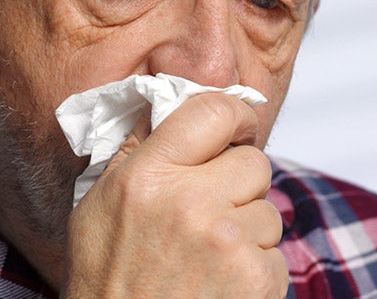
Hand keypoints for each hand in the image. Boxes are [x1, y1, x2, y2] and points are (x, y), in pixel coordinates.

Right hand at [62, 93, 287, 297]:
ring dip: (248, 231)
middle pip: (253, 162)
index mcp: (146, 177)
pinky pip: (277, 253)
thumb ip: (137, 149)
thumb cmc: (109, 279)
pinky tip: (221, 286)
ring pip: (269, 209)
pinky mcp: (256, 278)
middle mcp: (188, 203)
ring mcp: (227, 241)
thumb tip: (169, 96)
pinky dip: (257, 270)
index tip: (236, 130)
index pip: (213, 110)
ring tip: (207, 260)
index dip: (234, 116)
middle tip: (210, 214)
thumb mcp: (99, 206)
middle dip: (239, 184)